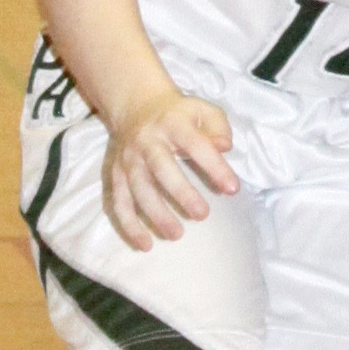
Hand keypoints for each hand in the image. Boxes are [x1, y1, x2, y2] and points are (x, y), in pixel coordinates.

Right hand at [102, 90, 238, 248]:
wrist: (135, 105)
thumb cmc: (178, 114)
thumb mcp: (202, 110)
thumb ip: (218, 127)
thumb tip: (224, 147)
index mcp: (172, 124)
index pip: (196, 145)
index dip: (214, 166)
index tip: (232, 189)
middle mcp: (147, 142)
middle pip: (161, 168)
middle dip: (181, 193)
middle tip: (202, 215)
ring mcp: (128, 159)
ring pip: (138, 189)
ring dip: (155, 214)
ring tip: (176, 235)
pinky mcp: (115, 174)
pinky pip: (118, 202)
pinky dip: (128, 225)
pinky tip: (144, 244)